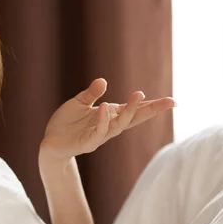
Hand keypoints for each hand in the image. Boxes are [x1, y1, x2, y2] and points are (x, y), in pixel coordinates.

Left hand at [40, 78, 175, 159]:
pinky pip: (98, 132)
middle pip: (135, 119)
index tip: (172, 102)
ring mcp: (99, 135)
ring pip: (119, 125)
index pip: (135, 111)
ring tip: (138, 96)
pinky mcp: (87, 143)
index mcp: (110, 116)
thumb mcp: (79, 103)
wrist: (51, 142)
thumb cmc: (66, 123)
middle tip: (169, 102)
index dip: (152, 107)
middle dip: (151, 110)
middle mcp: (109, 126)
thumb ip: (91, 93)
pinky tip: (105, 108)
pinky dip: (103, 120)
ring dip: (129, 111)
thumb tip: (103, 80)